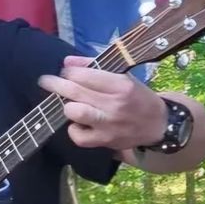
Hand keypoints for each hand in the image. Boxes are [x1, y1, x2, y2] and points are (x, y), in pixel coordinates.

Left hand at [38, 56, 167, 149]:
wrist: (158, 125)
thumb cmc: (137, 97)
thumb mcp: (123, 77)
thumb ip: (94, 68)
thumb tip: (67, 62)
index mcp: (120, 85)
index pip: (84, 75)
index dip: (69, 72)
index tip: (64, 72)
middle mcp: (114, 104)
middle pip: (75, 92)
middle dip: (56, 84)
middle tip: (46, 81)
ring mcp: (108, 124)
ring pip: (75, 112)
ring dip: (68, 107)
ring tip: (69, 104)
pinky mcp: (104, 141)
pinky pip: (78, 136)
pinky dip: (73, 130)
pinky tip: (78, 124)